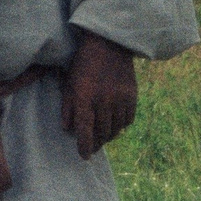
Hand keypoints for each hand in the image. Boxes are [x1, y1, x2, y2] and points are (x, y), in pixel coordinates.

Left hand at [61, 32, 138, 157]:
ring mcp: (120, 98)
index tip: (84, 157)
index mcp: (84, 97)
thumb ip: (68, 107)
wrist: (108, 44)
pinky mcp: (132, 96)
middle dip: (96, 143)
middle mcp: (103, 100)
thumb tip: (68, 129)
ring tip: (103, 139)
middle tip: (93, 149)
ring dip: (109, 137)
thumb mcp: (69, 83)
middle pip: (102, 132)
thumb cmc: (83, 64)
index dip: (84, 146)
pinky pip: (128, 120)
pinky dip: (121, 126)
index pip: (84, 130)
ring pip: (116, 129)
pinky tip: (115, 125)